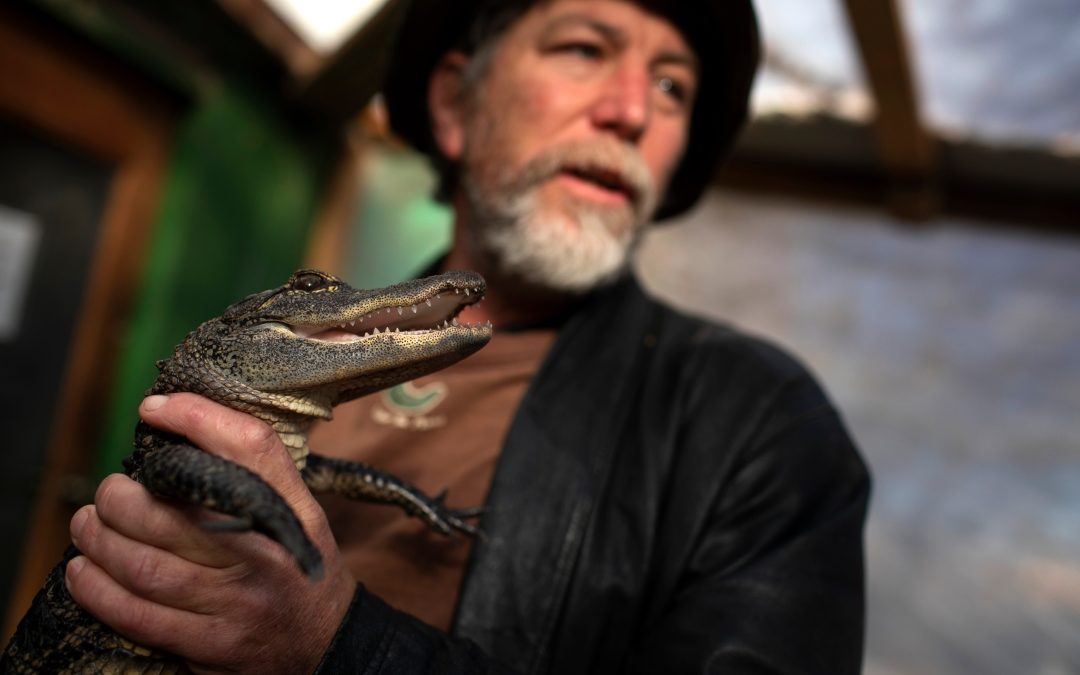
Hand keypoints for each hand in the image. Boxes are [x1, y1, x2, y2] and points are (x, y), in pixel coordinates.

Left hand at [66, 393, 355, 673]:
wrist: (327, 640)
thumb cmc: (298, 565)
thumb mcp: (297, 511)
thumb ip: (252, 472)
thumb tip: (180, 420)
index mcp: (294, 512)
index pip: (250, 449)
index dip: (196, 419)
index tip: (153, 409)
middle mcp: (268, 556)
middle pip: (175, 514)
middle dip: (121, 499)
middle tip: (108, 492)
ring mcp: (239, 604)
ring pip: (145, 567)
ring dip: (100, 542)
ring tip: (86, 525)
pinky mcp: (213, 646)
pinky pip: (140, 616)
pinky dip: (99, 591)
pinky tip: (85, 572)